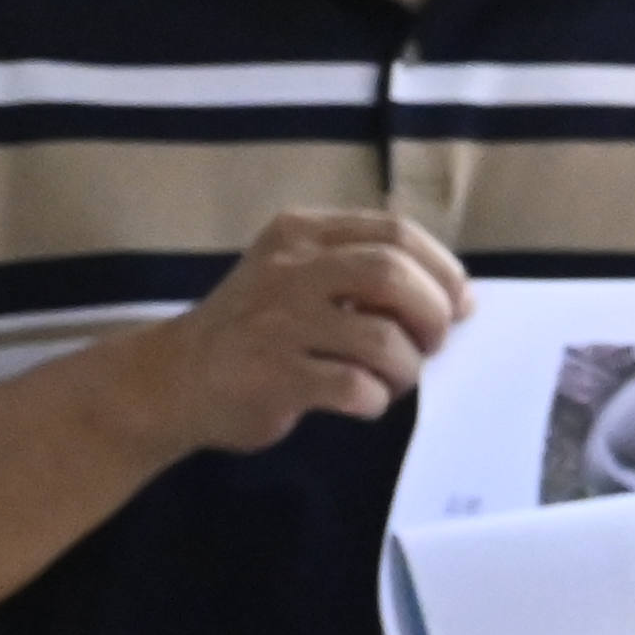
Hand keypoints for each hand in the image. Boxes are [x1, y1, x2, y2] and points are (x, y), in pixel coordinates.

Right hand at [133, 207, 468, 453]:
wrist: (173, 380)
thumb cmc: (255, 329)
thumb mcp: (300, 277)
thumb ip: (369, 276)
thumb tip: (462, 298)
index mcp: (302, 233)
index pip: (395, 232)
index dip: (441, 269)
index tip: (459, 303)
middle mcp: (289, 267)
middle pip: (393, 275)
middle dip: (432, 316)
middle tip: (429, 346)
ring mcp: (277, 321)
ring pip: (381, 338)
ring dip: (405, 368)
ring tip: (390, 380)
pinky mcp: (272, 374)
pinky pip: (353, 386)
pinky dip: (373, 399)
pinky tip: (361, 402)